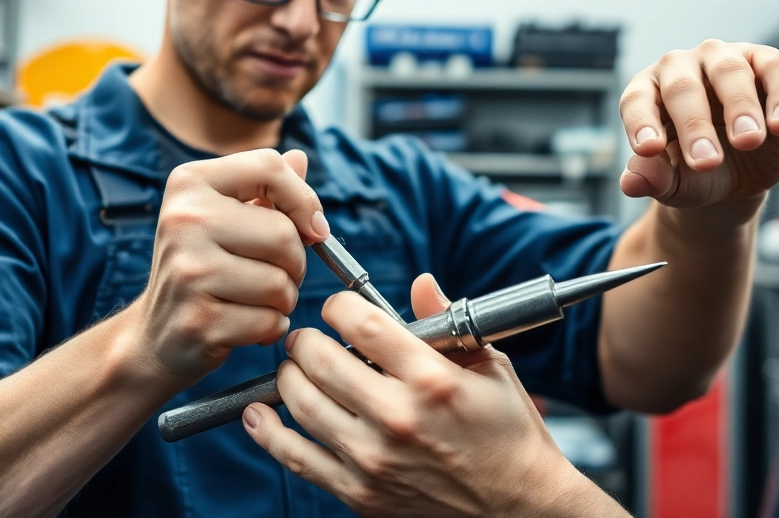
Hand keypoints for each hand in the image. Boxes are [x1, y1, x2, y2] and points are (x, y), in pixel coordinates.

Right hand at [125, 148, 327, 386]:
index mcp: (190, 183)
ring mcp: (188, 272)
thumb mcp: (224, 217)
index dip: (304, 200)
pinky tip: (245, 325)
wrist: (155, 334)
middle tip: (276, 274)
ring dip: (283, 299)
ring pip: (280, 283)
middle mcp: (183, 220)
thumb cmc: (201, 267)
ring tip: (256, 300)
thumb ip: (263, 187)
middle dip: (295, 263)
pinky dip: (270, 328)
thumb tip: (300, 159)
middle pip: (283, 234)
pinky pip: (269, 321)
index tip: (311, 228)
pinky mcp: (199, 320)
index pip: (269, 168)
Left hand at [244, 276, 627, 517]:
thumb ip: (446, 323)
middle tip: (308, 338)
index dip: (339, 307)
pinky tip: (260, 414)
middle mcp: (398, 417)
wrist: (518, 505)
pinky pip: (298, 458)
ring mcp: (374, 458)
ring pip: (301, 404)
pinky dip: (269, 433)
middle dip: (306, 340)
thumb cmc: (508, 431)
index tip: (338, 309)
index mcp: (432, 379)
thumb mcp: (490, 367)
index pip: (362, 324)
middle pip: (320, 360)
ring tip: (295, 369)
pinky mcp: (360, 492)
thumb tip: (419, 283)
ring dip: (288, 378)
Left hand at [619, 40, 778, 208]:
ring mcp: (731, 60)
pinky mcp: (775, 68)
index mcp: (651, 90)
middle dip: (694, 125)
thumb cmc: (695, 173)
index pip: (637, 99)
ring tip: (749, 141)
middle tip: (707, 163)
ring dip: (741, 106)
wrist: (740, 175)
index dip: (641, 122)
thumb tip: (632, 183)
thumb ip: (654, 180)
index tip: (650, 149)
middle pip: (683, 86)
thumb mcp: (674, 184)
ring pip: (732, 70)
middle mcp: (687, 66)